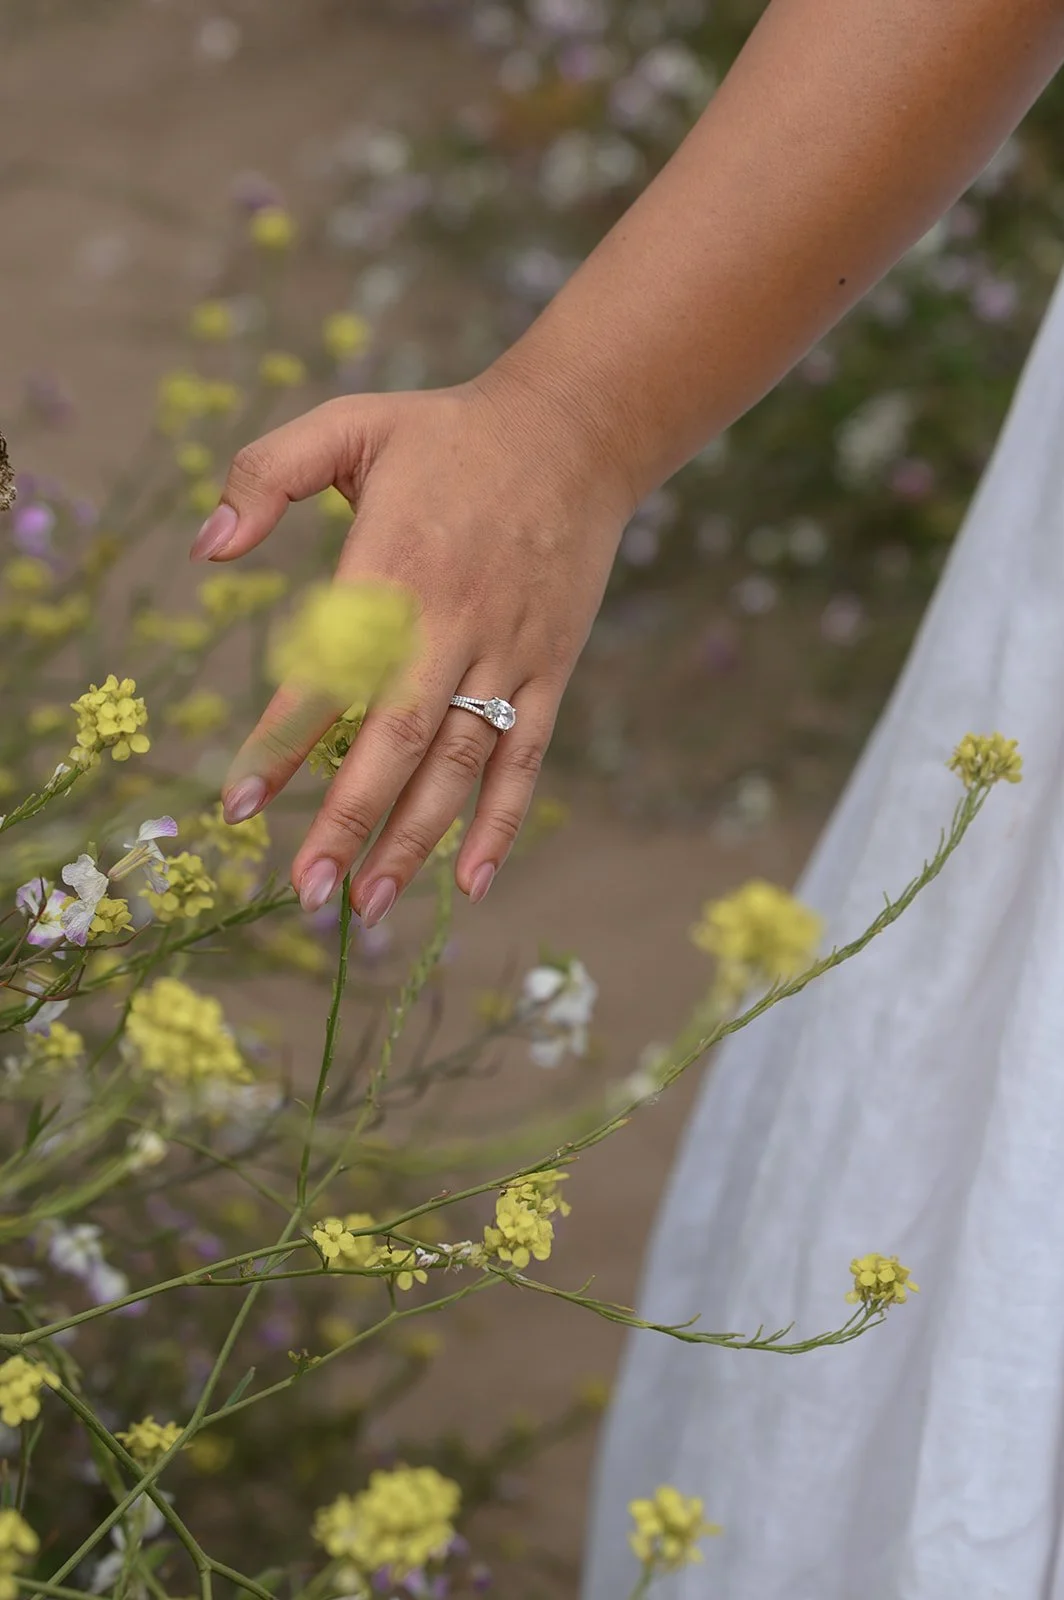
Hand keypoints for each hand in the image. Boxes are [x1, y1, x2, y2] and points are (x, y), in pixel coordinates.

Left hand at [190, 374, 632, 924]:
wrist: (576, 431)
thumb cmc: (448, 434)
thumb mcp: (349, 424)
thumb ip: (264, 474)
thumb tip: (207, 550)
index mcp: (394, 567)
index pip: (327, 674)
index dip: (282, 743)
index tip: (239, 804)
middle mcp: (453, 621)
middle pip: (396, 738)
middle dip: (349, 820)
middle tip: (304, 890)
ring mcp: (509, 651)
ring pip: (460, 761)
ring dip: (416, 836)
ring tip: (369, 901)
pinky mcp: (551, 668)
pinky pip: (526, 756)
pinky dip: (502, 820)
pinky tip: (473, 881)